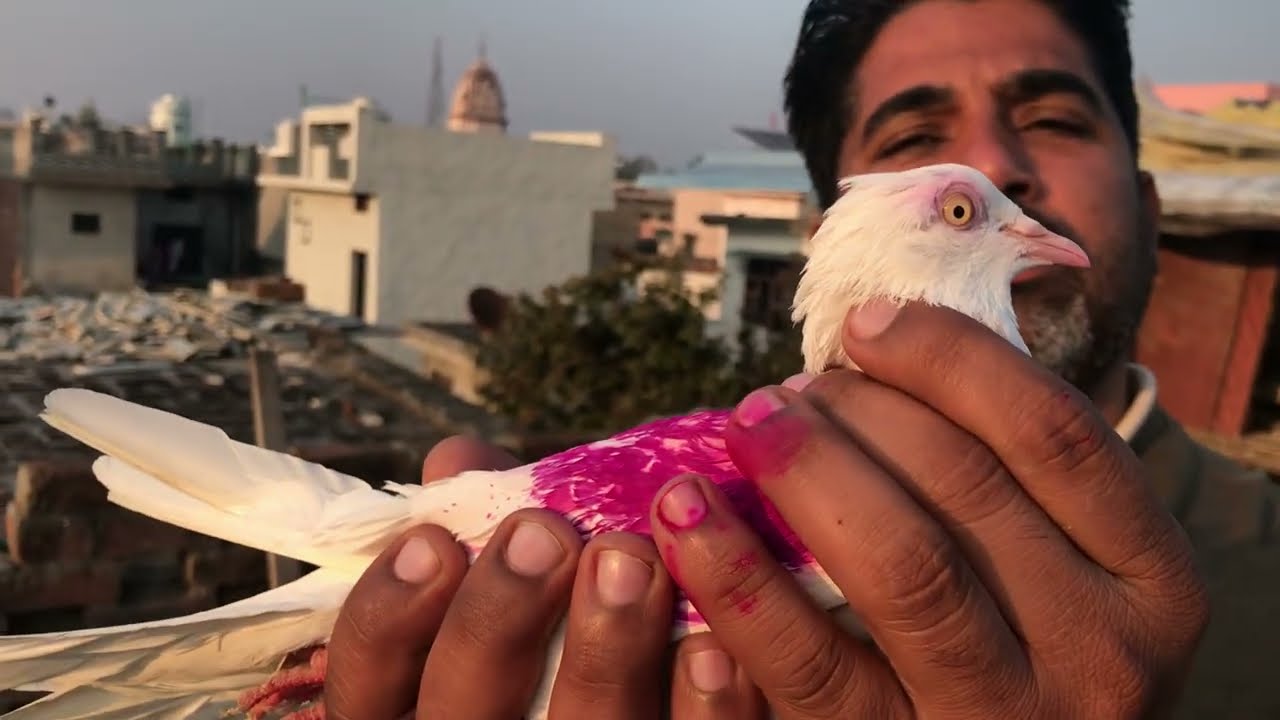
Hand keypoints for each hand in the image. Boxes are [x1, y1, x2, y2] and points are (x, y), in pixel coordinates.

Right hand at [324, 436, 764, 718]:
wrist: (648, 707)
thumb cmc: (563, 641)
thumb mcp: (515, 594)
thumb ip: (487, 531)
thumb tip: (455, 456)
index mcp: (427, 706)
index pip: (366, 682)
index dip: (388, 614)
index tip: (433, 540)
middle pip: (461, 711)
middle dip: (497, 616)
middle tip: (544, 532)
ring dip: (605, 647)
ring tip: (632, 559)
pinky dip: (701, 708)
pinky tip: (713, 646)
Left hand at [649, 301, 1209, 718]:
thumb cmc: (1013, 644)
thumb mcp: (1051, 567)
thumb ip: (1002, 477)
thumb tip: (873, 345)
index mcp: (1154, 582)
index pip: (1055, 431)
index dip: (950, 356)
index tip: (866, 321)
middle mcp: (1104, 655)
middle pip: (968, 485)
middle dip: (860, 413)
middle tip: (785, 391)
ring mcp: (1006, 716)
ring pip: (903, 564)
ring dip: (807, 472)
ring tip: (745, 426)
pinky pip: (811, 662)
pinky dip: (739, 579)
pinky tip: (686, 519)